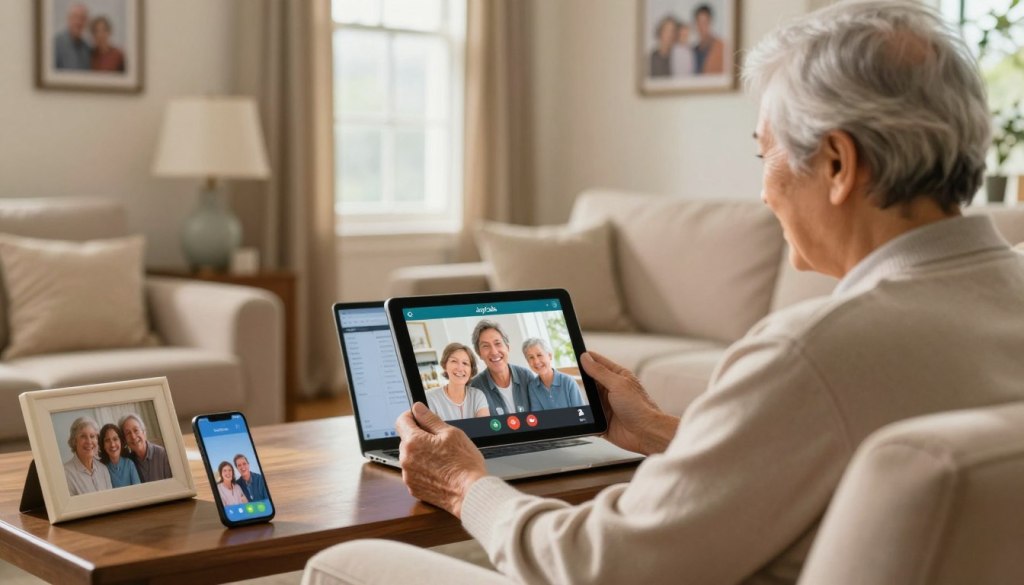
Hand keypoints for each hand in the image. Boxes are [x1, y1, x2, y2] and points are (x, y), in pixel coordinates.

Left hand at [395, 402, 487, 517]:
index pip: (401, 421)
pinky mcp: (413, 488)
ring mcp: (408, 476)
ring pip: (411, 457)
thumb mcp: (451, 433)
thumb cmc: (464, 464)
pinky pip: (414, 472)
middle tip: (440, 442)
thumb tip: (417, 409)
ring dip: (421, 454)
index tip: (420, 418)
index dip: (412, 416)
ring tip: (442, 459)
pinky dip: (423, 470)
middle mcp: (406, 460)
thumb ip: (430, 419)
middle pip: (407, 440)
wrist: (470, 493)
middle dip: (420, 437)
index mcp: (413, 442)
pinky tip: (440, 471)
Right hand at [581, 351, 677, 454]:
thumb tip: (586, 358)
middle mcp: (612, 390)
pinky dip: (582, 416)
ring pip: (588, 398)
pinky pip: (588, 417)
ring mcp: (607, 405)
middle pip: (591, 381)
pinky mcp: (603, 420)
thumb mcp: (617, 384)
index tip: (575, 352)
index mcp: (618, 377)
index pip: (599, 363)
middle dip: (581, 378)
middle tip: (567, 373)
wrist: (645, 433)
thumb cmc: (640, 407)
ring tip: (571, 395)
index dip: (587, 357)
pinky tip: (576, 413)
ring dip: (581, 398)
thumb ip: (599, 371)